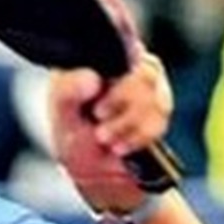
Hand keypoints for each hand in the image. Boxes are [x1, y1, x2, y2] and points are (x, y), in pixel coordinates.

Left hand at [48, 53, 172, 210]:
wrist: (93, 172)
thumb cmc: (73, 137)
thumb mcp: (61, 118)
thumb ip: (67, 94)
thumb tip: (93, 79)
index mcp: (99, 60)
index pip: (122, 51)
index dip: (117, 83)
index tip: (98, 110)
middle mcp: (127, 66)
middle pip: (146, 75)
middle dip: (123, 107)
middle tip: (99, 125)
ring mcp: (147, 86)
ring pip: (157, 98)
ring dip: (129, 126)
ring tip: (105, 138)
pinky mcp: (160, 107)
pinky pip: (161, 119)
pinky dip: (139, 137)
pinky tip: (121, 146)